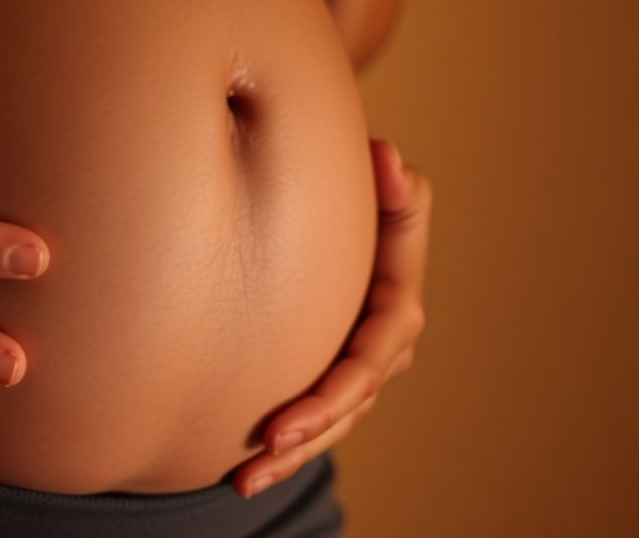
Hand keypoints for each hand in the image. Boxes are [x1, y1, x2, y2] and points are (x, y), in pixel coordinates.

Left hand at [233, 138, 431, 497]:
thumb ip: (397, 184)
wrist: (347, 219)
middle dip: (308, 432)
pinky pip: (313, 419)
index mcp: (398, 307)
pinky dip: (283, 449)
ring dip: (291, 455)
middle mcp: (383, 346)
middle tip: (261, 453)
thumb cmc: (370, 201)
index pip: (372, 355)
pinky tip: (240, 473)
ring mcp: (358, 366)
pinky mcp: (328, 374)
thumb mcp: (393, 193)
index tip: (283, 420)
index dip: (333, 392)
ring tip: (243, 481)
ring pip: (331, 421)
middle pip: (350, 401)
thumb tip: (387, 158)